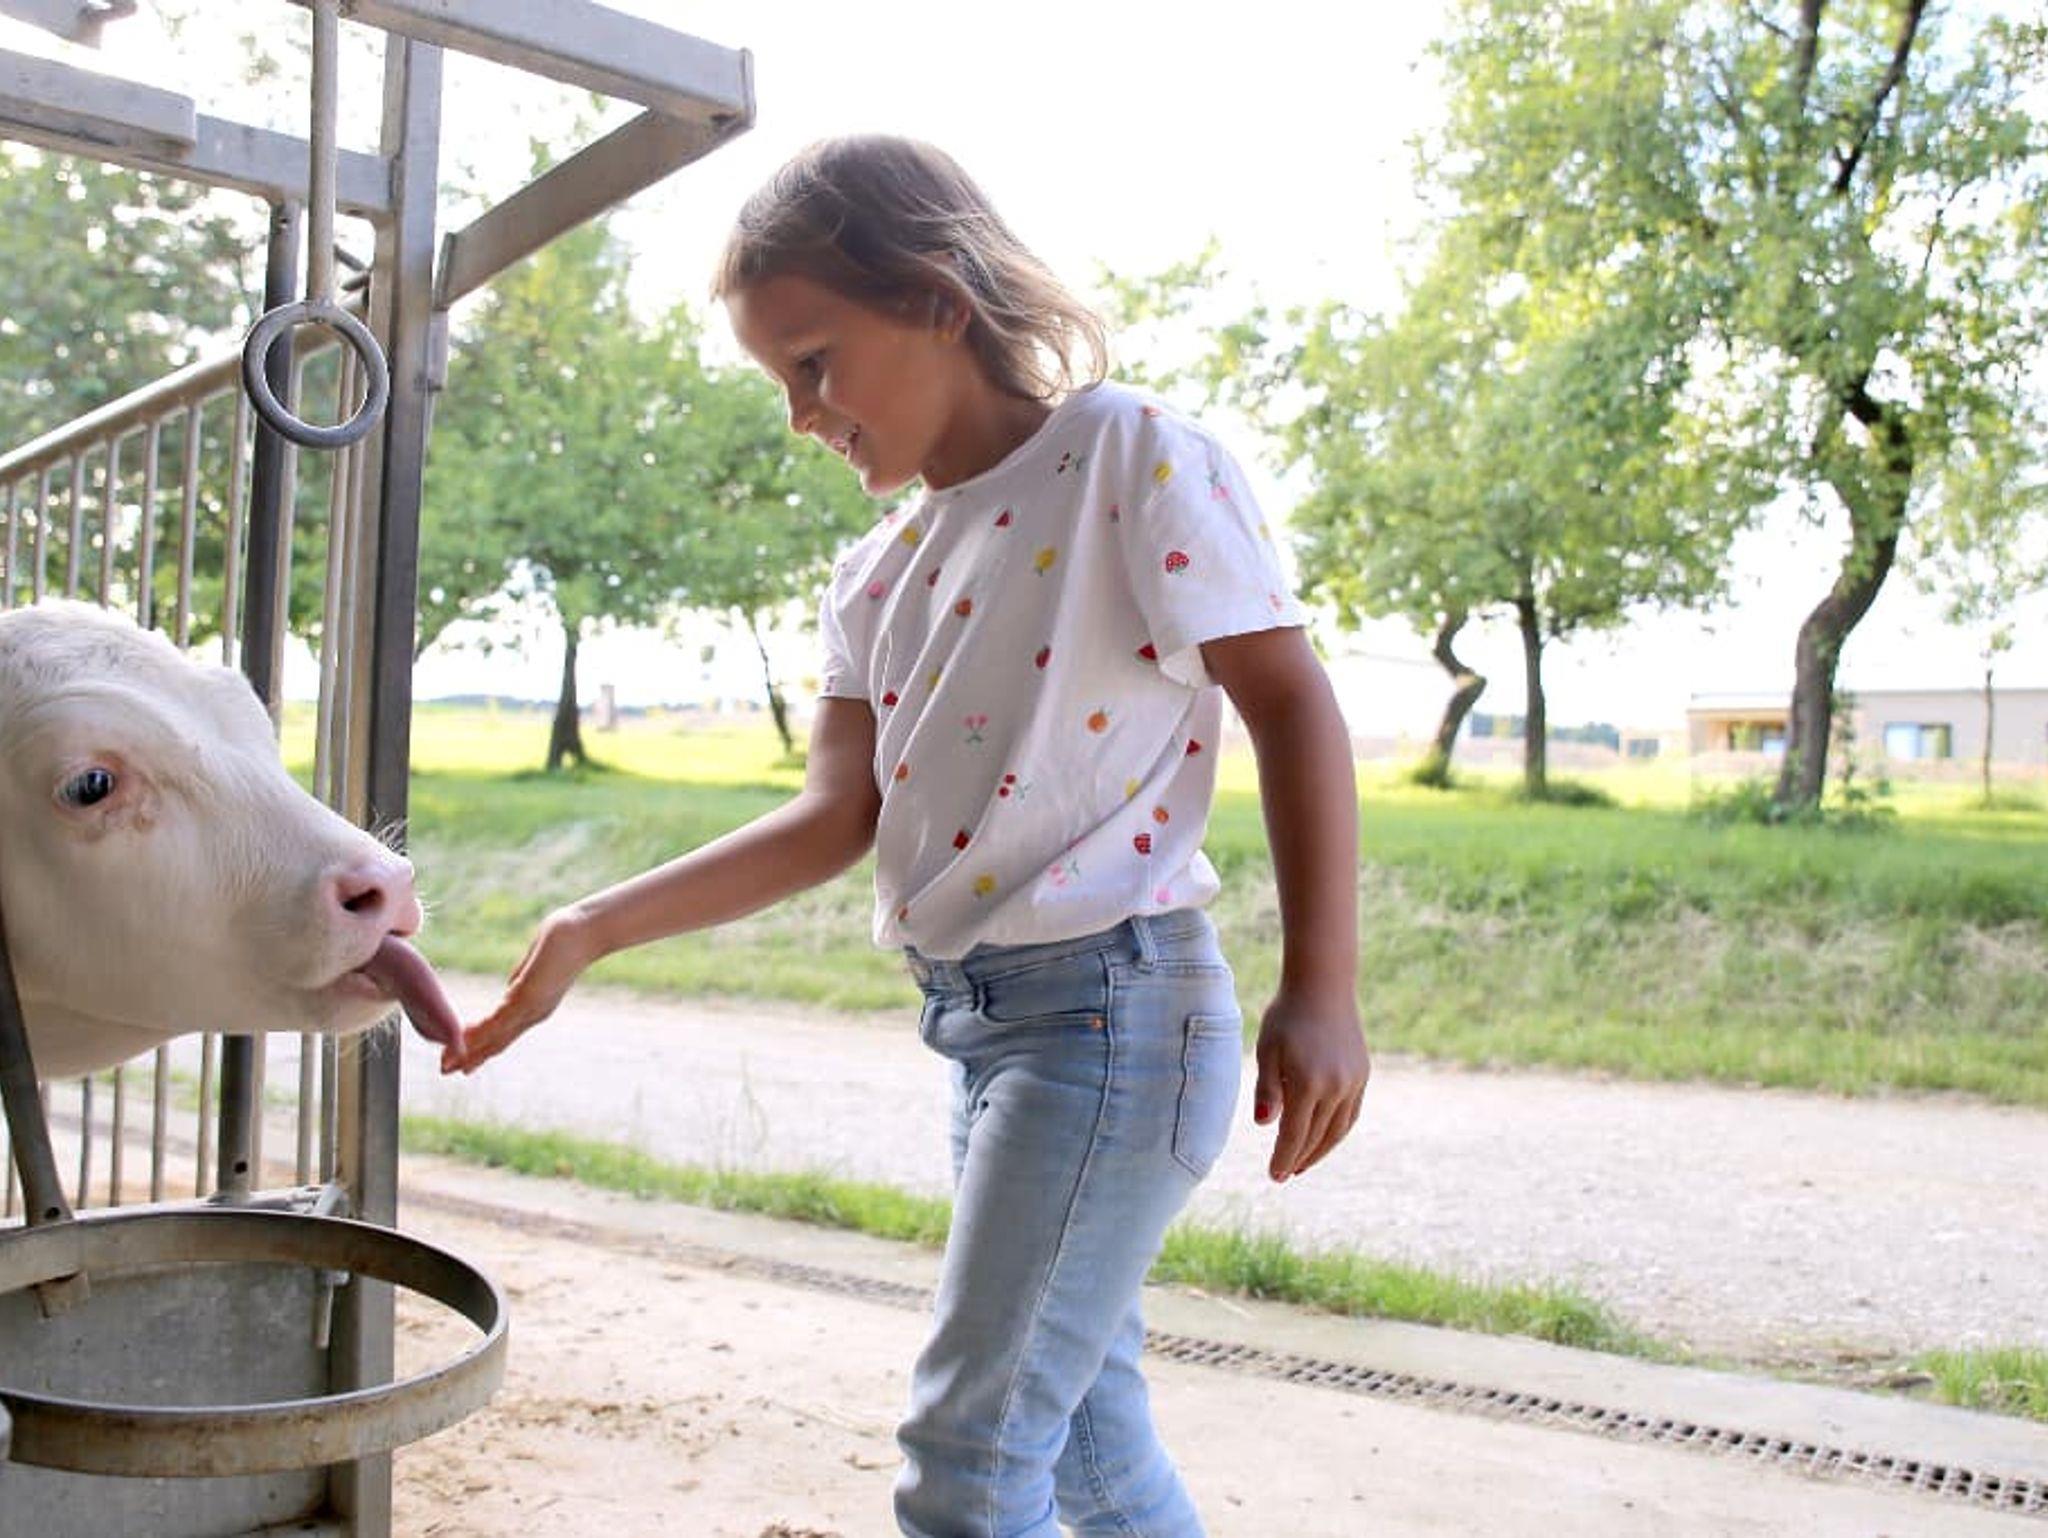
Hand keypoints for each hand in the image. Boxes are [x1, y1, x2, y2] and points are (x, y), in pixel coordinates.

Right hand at [442, 905, 601, 1074]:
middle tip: (444, 1072)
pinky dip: (480, 1031)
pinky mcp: (529, 994)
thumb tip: (510, 991)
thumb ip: (520, 983)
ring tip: (447, 1063)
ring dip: (469, 1050)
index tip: (461, 1064)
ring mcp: (532, 1006)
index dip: (481, 1050)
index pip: (502, 1034)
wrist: (587, 931)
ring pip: (495, 1035)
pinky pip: (500, 1017)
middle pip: (497, 1042)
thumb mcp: (534, 969)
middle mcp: (534, 1013)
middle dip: (470, 1057)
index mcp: (534, 1008)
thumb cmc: (564, 943)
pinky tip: (463, 1038)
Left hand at [1252, 989, 1368, 1181]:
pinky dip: (1337, 1131)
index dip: (1283, 1158)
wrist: (1323, 987)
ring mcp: (1353, 1082)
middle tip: (1285, 1174)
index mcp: (1308, 1083)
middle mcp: (1335, 1087)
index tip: (1274, 1176)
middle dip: (1300, 1158)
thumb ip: (1267, 1089)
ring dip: (1321, 1150)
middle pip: (1317, 1136)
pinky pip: (1351, 1114)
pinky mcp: (1362, 1075)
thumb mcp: (1268, 1050)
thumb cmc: (1286, 1016)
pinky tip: (1325, 1137)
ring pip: (1338, 1129)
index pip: (1295, 1134)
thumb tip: (1266, 1125)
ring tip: (1303, 1162)